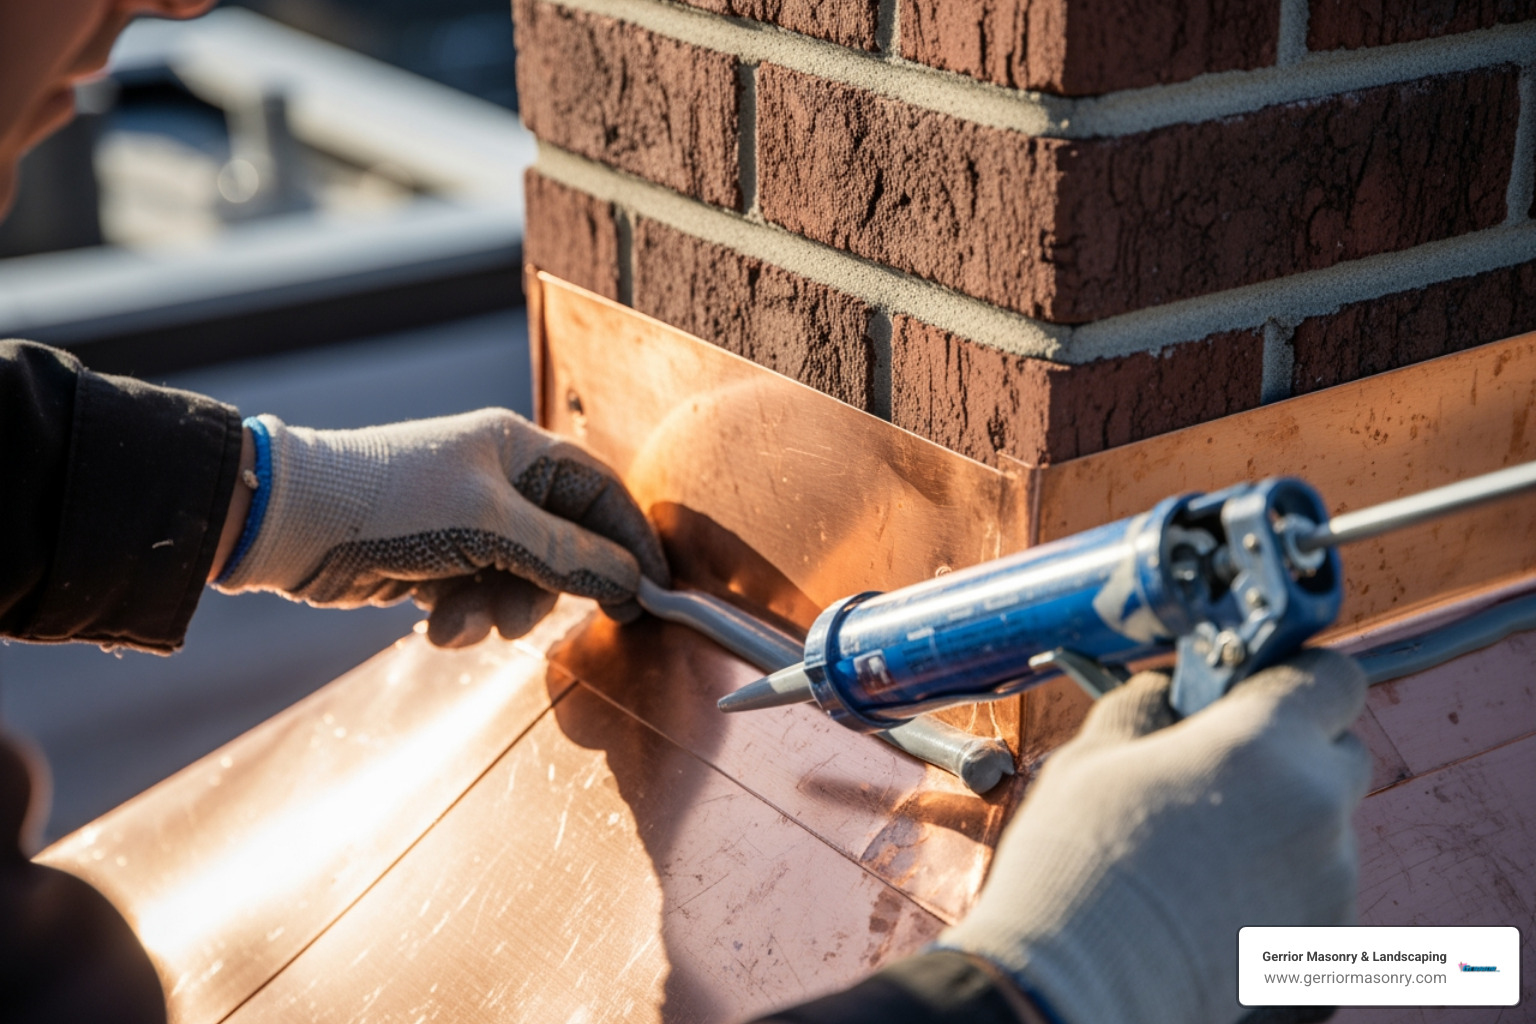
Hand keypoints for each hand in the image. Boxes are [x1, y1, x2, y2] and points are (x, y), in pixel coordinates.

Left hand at [215, 409, 669, 645]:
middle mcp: (500, 484)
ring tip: (459, 622)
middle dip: (543, 592)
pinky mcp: (437, 561)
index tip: (651, 592)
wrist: (288, 523)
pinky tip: (432, 623)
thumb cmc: (390, 500)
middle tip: (521, 620)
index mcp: (519, 451)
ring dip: (495, 612)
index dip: (629, 541)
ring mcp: (468, 523)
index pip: (600, 492)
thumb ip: (564, 554)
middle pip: (565, 548)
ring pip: (521, 582)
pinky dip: (461, 617)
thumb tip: (630, 579)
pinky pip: (479, 598)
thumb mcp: (488, 524)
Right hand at [938, 650, 1370, 1023]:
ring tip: (1191, 856)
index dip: (1292, 675)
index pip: (1333, 677)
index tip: (1250, 688)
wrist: (1074, 993)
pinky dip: (1271, 894)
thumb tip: (1165, 693)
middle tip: (1212, 768)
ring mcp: (1331, 893)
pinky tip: (1203, 905)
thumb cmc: (1074, 870)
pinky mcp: (1321, 956)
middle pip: (1338, 756)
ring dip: (1275, 828)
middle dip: (1286, 753)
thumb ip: (1144, 707)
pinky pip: (1311, 900)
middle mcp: (1319, 815)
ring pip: (1321, 832)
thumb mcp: (1090, 758)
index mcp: (1267, 748)